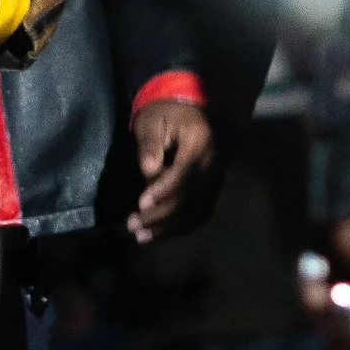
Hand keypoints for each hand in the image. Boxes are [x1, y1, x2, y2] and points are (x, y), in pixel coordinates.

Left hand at [126, 98, 215, 242]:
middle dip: (160, 215)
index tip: (140, 204)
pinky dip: (180, 227)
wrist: (190, 113)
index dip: (163, 191)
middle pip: (190, 197)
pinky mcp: (213, 190)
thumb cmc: (166, 115)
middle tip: (132, 225)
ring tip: (141, 236)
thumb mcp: (152, 121)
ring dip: (168, 227)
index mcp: (200, 142)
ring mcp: (216, 179)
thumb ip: (149, 143)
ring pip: (196, 210)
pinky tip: (159, 234)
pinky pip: (200, 214)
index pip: (184, 172)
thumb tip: (148, 170)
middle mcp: (213, 164)